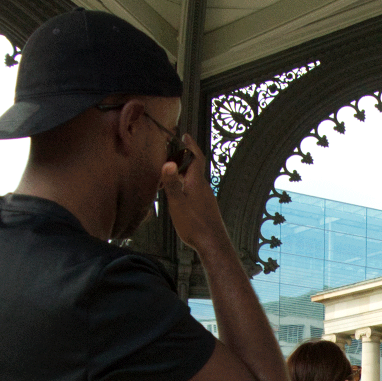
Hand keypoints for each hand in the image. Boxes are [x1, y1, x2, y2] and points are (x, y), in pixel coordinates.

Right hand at [159, 134, 230, 256]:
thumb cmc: (195, 225)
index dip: (191, 146)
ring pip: (195, 181)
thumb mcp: (178, 203)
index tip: (186, 136)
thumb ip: (172, 183)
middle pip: (195, 169)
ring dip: (184, 175)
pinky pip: (196, 192)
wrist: (213, 245)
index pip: (195, 159)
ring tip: (171, 174)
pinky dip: (187, 187)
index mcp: (197, 183)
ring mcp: (207, 199)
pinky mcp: (207, 209)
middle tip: (172, 153)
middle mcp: (204, 189)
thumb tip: (168, 162)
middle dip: (184, 160)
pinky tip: (180, 195)